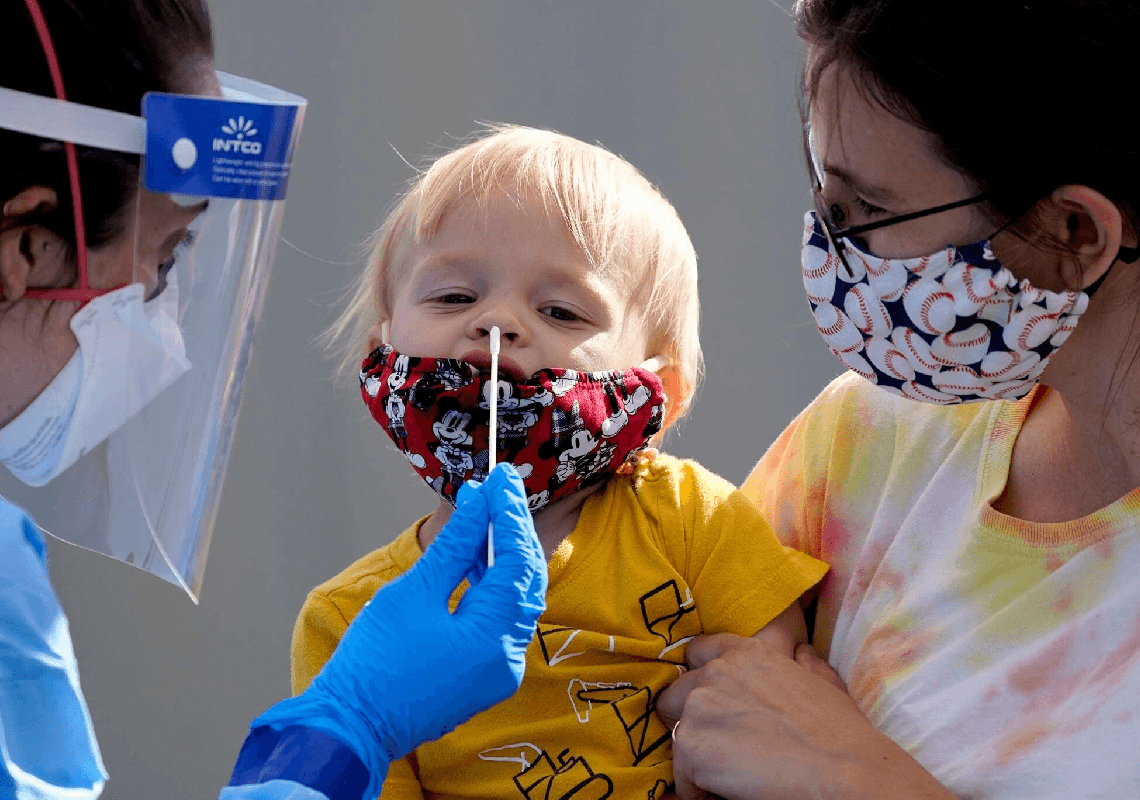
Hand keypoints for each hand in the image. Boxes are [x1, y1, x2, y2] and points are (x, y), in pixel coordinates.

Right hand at [252, 464, 545, 791]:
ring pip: (515, 599)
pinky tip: (475, 555)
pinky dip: (491, 586)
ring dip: (502, 555)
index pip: (517, 561)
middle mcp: (507, 657)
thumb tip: (477, 502)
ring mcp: (499, 670)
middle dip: (513, 529)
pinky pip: (500, 620)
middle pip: (526, 579)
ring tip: (482, 512)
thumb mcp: (413, 593)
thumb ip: (454, 546)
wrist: (350, 727)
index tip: (500, 476)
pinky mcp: (485, 675)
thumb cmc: (373, 662)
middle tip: (500, 486)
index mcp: (493, 638)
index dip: (509, 513)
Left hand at [657, 635, 954, 799]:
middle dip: (689, 721)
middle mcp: (716, 672)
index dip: (698, 681)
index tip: (708, 706)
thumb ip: (803, 662)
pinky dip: (696, 789)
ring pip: (674, 733)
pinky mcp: (691, 745)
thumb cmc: (842, 735)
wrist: (845, 774)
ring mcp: (699, 706)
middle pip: (674, 694)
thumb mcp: (824, 682)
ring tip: (727, 775)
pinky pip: (680, 775)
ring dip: (694, 756)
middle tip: (718, 749)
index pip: (696, 652)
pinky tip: (728, 792)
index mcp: (747, 652)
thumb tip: (801, 652)